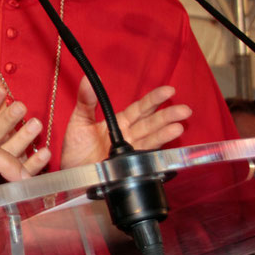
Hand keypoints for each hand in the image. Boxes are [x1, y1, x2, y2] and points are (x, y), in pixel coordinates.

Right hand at [0, 70, 51, 174]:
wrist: (34, 180)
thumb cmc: (16, 141)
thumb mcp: (8, 115)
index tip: (0, 88)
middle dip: (6, 119)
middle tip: (20, 106)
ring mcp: (5, 168)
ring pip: (9, 154)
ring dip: (22, 139)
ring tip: (36, 124)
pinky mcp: (19, 183)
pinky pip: (26, 174)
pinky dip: (35, 163)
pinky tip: (45, 152)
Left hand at [60, 79, 189, 168]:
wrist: (70, 175)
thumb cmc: (75, 148)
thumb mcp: (79, 121)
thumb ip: (86, 101)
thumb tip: (88, 79)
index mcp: (118, 122)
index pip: (140, 108)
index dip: (154, 100)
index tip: (169, 91)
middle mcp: (128, 135)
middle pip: (151, 123)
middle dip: (167, 116)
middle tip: (184, 109)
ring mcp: (130, 151)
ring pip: (151, 139)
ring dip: (166, 133)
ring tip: (179, 126)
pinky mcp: (129, 166)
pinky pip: (145, 157)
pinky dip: (156, 152)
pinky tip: (168, 146)